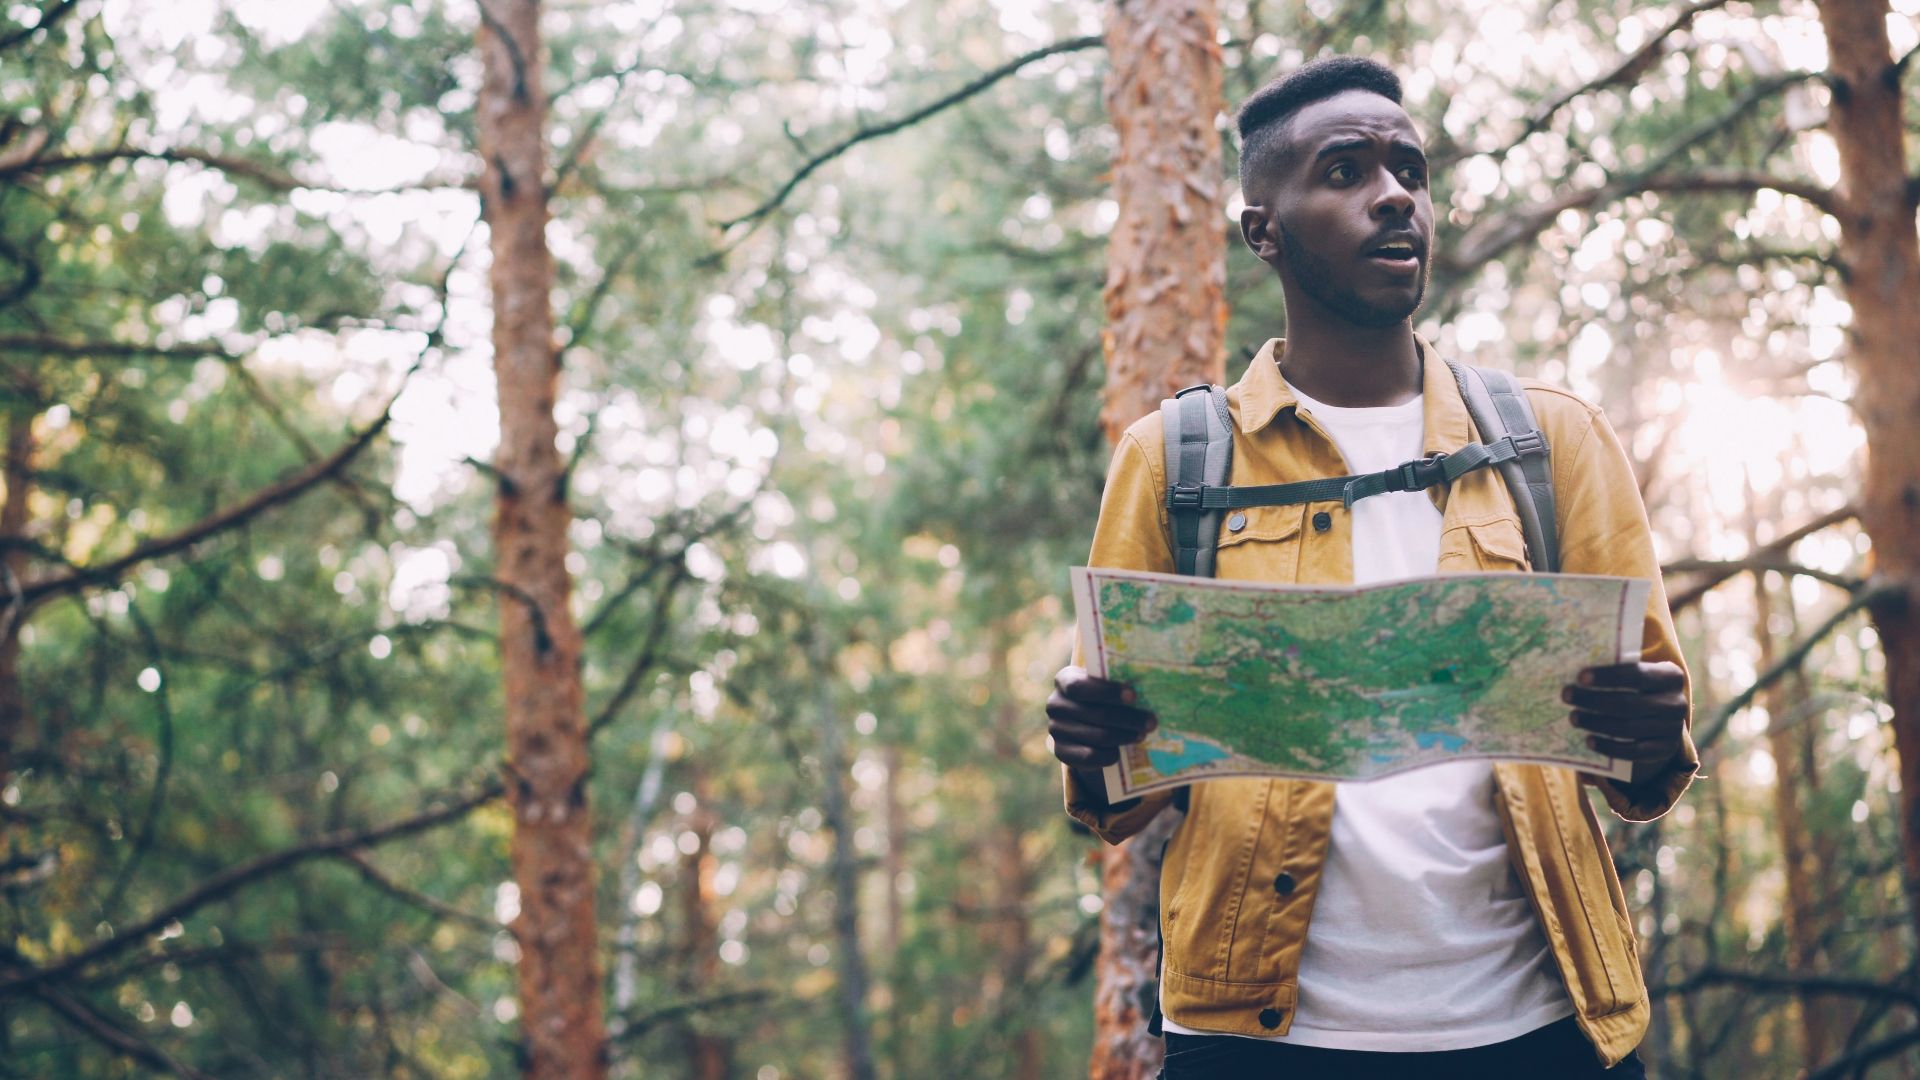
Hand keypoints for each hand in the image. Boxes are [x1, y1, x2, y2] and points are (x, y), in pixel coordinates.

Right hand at [1046, 665, 1156, 769]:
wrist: (1082, 725)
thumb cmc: (1099, 698)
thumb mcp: (1103, 687)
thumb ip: (1116, 684)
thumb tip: (1149, 688)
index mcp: (1064, 680)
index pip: (1081, 687)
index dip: (1108, 691)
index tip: (1134, 696)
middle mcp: (1055, 704)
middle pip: (1097, 714)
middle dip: (1129, 718)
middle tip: (1151, 722)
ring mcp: (1056, 729)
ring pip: (1098, 736)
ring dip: (1125, 736)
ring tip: (1142, 735)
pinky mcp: (1061, 752)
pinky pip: (1091, 756)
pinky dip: (1110, 755)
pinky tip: (1121, 751)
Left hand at [1564, 660, 1687, 784]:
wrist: (1661, 718)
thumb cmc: (1638, 689)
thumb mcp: (1634, 675)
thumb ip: (1615, 671)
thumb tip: (1575, 666)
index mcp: (1670, 676)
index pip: (1637, 674)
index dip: (1608, 676)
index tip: (1580, 677)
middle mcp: (1676, 702)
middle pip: (1628, 703)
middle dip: (1593, 700)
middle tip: (1567, 696)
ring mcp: (1673, 728)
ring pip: (1628, 728)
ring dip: (1596, 723)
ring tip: (1573, 717)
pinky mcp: (1665, 750)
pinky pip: (1634, 752)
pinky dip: (1609, 747)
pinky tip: (1589, 741)